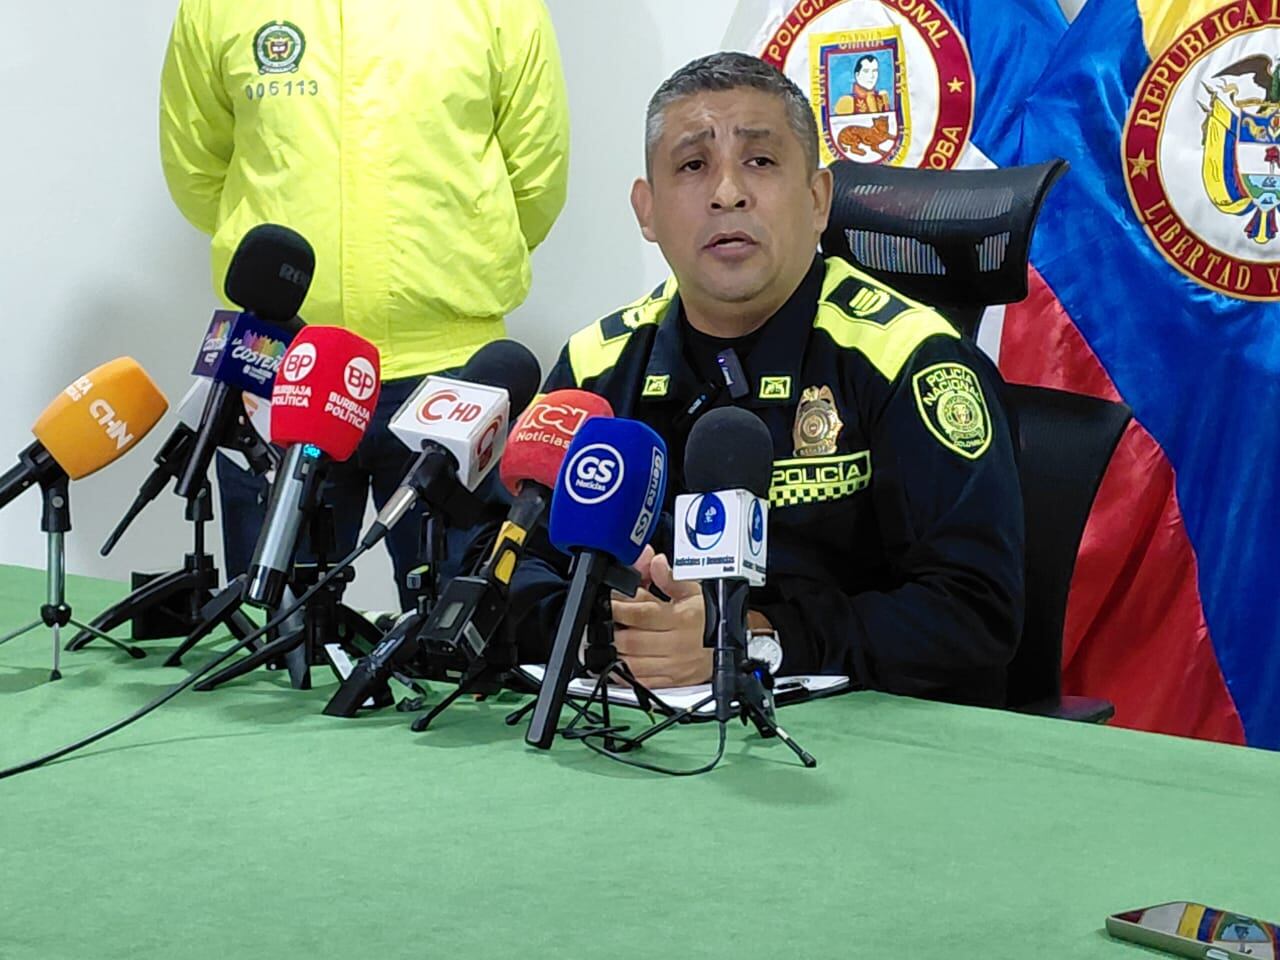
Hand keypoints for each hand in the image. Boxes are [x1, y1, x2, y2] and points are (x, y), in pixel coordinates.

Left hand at [610, 553, 710, 688]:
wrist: (734, 644)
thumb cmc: (712, 616)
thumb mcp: (695, 590)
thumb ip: (669, 577)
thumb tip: (654, 560)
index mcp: (681, 618)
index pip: (641, 613)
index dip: (618, 607)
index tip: (607, 602)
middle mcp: (676, 644)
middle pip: (631, 640)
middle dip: (613, 630)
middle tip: (604, 621)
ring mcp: (673, 665)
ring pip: (632, 662)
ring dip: (615, 651)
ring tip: (609, 639)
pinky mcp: (672, 680)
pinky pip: (641, 682)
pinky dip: (624, 674)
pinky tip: (617, 662)